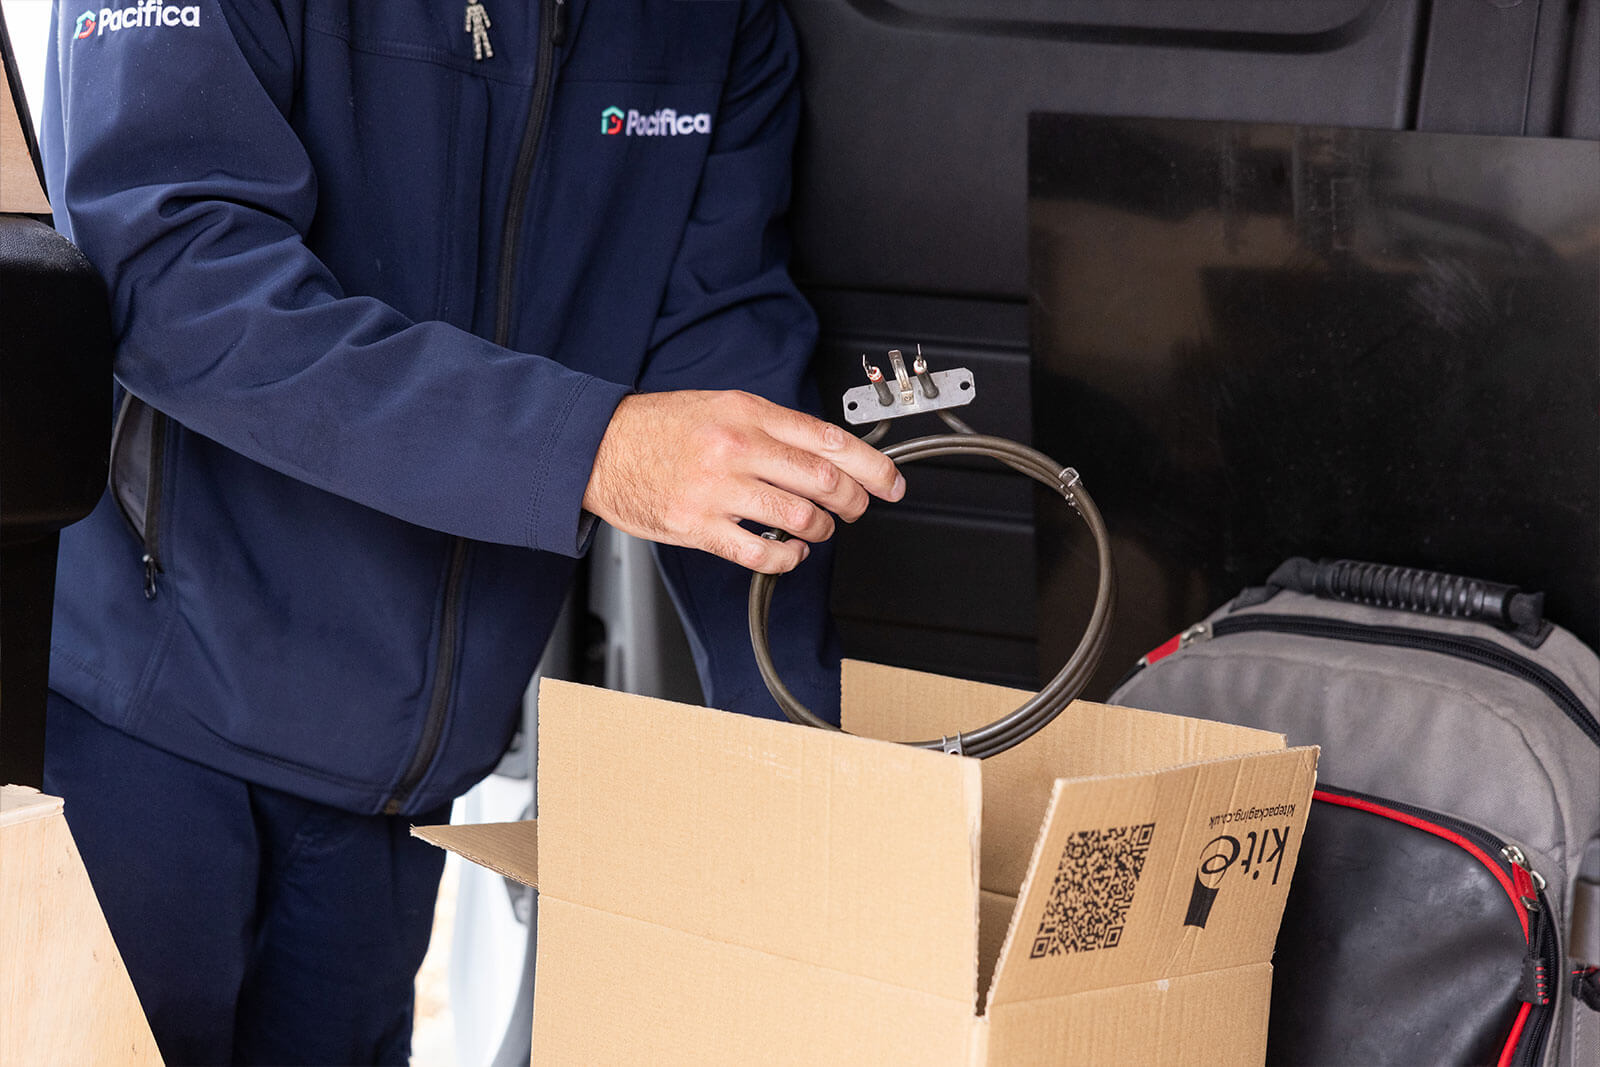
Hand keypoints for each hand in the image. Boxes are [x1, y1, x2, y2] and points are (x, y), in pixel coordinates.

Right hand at [582, 390, 904, 573]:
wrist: (597, 446)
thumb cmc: (658, 427)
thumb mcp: (720, 406)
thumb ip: (770, 425)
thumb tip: (824, 451)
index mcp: (747, 413)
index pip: (828, 439)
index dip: (871, 465)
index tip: (891, 481)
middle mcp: (736, 447)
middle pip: (822, 479)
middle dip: (853, 500)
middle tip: (857, 508)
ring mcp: (717, 488)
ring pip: (798, 516)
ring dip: (821, 529)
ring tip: (820, 529)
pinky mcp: (696, 525)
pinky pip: (760, 551)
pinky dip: (787, 557)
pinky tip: (790, 553)